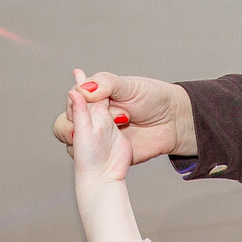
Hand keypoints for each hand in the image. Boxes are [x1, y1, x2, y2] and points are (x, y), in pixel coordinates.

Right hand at [52, 72, 193, 163]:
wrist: (174, 122)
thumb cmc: (153, 98)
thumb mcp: (129, 85)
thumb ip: (105, 84)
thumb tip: (80, 89)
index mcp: (96, 96)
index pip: (73, 98)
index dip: (77, 101)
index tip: (94, 100)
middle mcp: (93, 116)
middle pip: (67, 120)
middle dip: (80, 120)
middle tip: (111, 116)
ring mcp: (99, 135)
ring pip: (73, 140)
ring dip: (86, 136)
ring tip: (115, 126)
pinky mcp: (108, 152)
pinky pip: (90, 157)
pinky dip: (94, 152)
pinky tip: (113, 142)